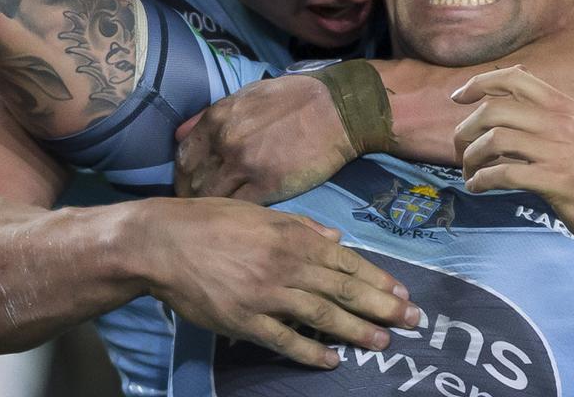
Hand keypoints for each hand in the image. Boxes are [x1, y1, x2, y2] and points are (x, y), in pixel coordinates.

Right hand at [142, 198, 417, 367]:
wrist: (162, 242)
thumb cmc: (210, 221)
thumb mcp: (259, 212)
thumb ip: (301, 227)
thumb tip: (336, 239)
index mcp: (292, 237)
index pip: (346, 262)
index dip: (377, 279)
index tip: (402, 292)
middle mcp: (285, 265)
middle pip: (343, 290)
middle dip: (381, 306)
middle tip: (412, 320)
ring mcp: (265, 295)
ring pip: (321, 315)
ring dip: (355, 330)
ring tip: (382, 341)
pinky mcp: (243, 319)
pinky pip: (284, 339)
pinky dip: (310, 350)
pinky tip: (331, 359)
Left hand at [174, 75, 354, 203]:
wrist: (337, 109)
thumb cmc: (295, 98)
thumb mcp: (248, 95)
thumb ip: (211, 115)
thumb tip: (180, 133)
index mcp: (218, 118)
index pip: (183, 156)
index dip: (183, 174)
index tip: (188, 183)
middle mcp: (225, 142)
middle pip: (192, 180)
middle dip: (192, 194)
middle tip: (199, 204)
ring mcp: (246, 165)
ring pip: (212, 197)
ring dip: (212, 207)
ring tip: (217, 214)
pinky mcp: (268, 186)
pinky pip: (240, 206)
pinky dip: (237, 212)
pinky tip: (241, 216)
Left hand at [452, 65, 573, 260]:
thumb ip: (545, 114)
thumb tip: (507, 90)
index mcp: (565, 106)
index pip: (513, 77)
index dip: (478, 82)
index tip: (457, 97)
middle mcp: (562, 122)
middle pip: (493, 110)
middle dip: (465, 130)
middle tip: (459, 150)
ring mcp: (561, 151)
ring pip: (494, 140)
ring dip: (470, 158)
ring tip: (469, 173)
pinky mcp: (557, 181)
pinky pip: (504, 173)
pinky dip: (482, 180)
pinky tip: (477, 187)